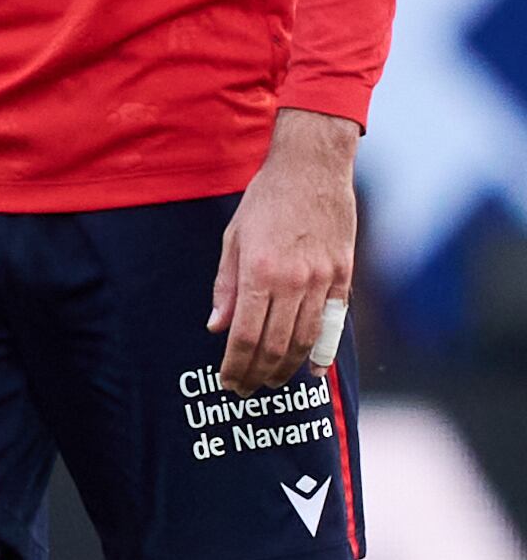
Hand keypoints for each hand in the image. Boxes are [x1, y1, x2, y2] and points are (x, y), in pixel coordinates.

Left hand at [211, 111, 360, 393]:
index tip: (227, 382)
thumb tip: (216, 327)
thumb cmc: (266, 200)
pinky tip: (312, 368)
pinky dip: (322, 350)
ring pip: (305, 340)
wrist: (312, 169)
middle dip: (258, 374)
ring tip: (271, 382)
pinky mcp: (343, 276)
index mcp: (259, 272)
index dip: (235, 365)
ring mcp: (322, 280)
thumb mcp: (233, 238)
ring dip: (287, 368)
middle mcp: (293, 281)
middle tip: (244, 390)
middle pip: (275, 345)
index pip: (245, 335)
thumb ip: (226, 286)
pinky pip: (333, 323)